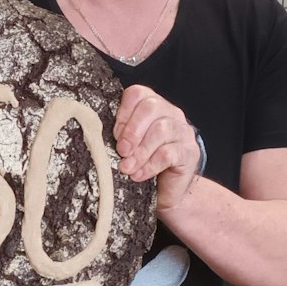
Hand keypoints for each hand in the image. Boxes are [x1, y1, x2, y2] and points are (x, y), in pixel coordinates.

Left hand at [113, 84, 200, 210]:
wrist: (166, 192)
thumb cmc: (142, 165)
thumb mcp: (128, 146)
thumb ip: (118, 135)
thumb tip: (97, 135)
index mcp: (152, 105)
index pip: (137, 93)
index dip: (123, 112)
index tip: (114, 134)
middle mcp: (170, 113)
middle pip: (151, 107)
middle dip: (132, 130)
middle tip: (121, 151)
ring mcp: (182, 131)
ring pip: (161, 129)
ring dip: (140, 151)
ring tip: (127, 167)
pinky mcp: (189, 152)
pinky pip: (168, 153)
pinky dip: (150, 165)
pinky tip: (138, 175)